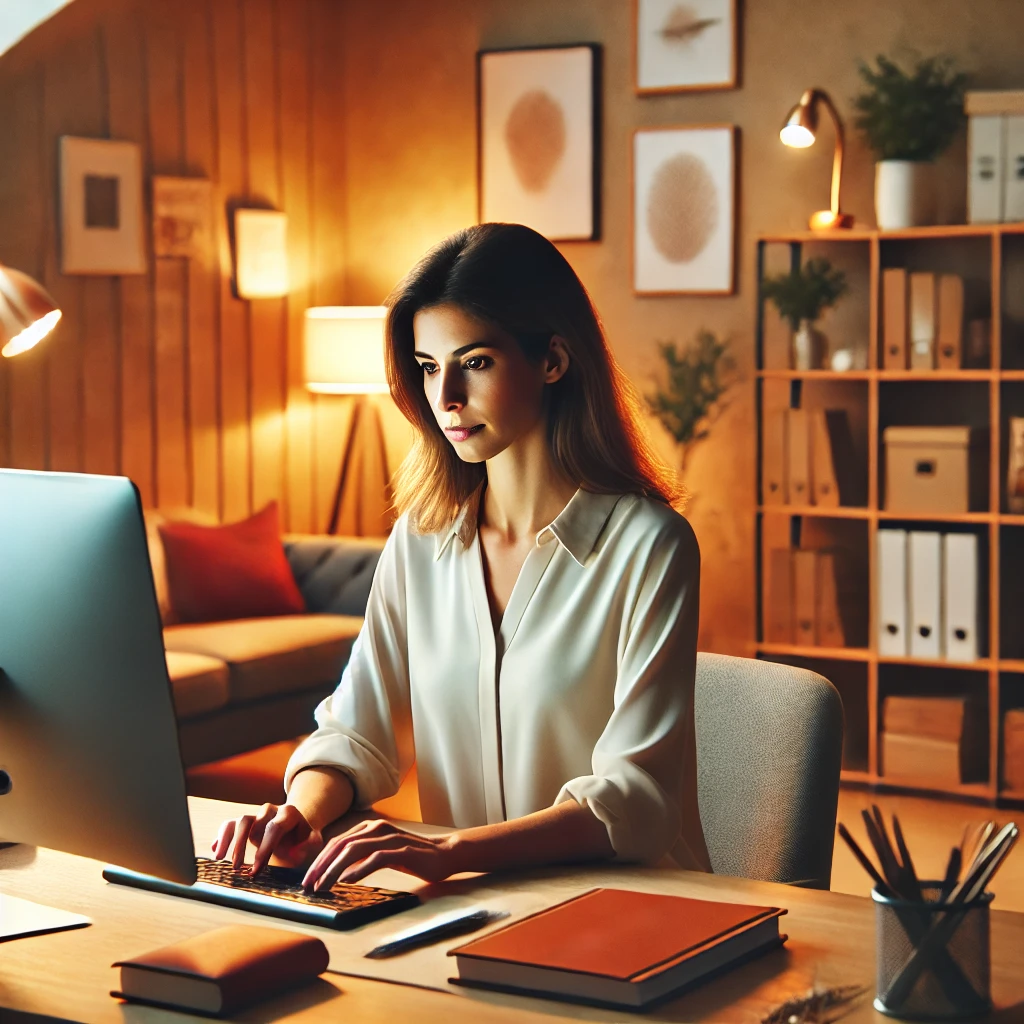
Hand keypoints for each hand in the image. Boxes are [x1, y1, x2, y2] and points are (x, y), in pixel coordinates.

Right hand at [212, 803, 325, 874]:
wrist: (298, 832)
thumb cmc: (305, 841)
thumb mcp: (314, 843)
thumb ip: (310, 846)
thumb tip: (296, 852)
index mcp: (289, 813)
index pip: (274, 828)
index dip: (265, 848)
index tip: (257, 869)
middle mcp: (271, 810)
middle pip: (253, 822)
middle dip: (243, 846)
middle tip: (238, 868)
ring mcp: (257, 815)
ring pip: (240, 821)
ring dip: (230, 841)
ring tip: (222, 860)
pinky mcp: (246, 822)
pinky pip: (230, 824)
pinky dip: (221, 836)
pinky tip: (216, 850)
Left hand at [301, 819, 464, 889]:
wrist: (444, 854)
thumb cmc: (412, 856)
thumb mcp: (382, 853)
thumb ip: (362, 856)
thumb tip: (336, 871)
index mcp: (370, 827)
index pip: (337, 842)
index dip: (320, 860)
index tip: (308, 879)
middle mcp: (377, 827)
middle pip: (341, 844)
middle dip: (321, 865)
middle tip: (309, 885)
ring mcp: (390, 837)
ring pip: (354, 849)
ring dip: (335, 869)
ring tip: (323, 886)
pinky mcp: (403, 850)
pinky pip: (376, 857)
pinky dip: (359, 869)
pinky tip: (348, 881)